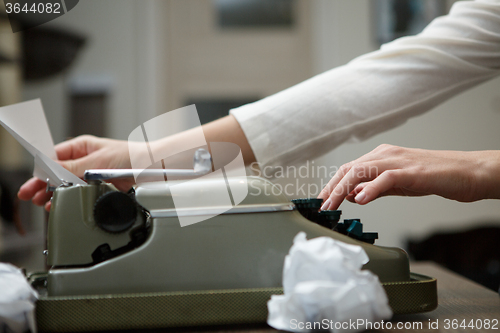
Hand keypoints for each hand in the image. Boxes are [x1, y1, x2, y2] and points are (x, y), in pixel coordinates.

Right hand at [18, 135, 132, 210]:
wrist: (151, 167)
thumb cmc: (130, 156)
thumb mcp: (97, 161)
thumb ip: (73, 168)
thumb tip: (51, 171)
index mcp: (82, 147)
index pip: (55, 156)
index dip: (42, 168)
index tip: (34, 179)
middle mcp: (85, 159)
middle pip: (58, 172)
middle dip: (43, 183)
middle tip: (30, 194)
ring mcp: (91, 173)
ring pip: (67, 183)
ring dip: (54, 192)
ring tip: (42, 201)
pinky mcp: (99, 185)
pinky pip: (80, 192)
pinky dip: (69, 197)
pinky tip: (61, 203)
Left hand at [318, 144, 499, 209]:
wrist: (468, 172)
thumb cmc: (434, 178)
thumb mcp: (397, 185)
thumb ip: (374, 189)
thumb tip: (352, 196)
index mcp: (380, 156)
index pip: (348, 169)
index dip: (331, 185)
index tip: (320, 202)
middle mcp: (385, 154)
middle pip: (349, 169)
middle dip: (330, 189)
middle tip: (320, 207)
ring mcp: (398, 161)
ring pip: (361, 170)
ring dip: (342, 189)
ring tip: (332, 206)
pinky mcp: (412, 171)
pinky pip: (386, 178)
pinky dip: (370, 188)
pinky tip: (360, 200)